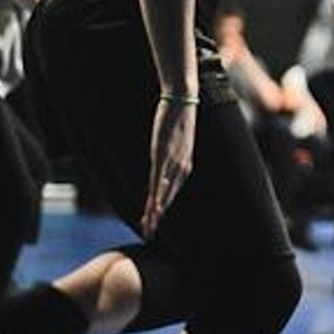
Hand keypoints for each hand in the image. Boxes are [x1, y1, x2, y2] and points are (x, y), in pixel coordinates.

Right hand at [141, 96, 196, 237]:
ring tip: (149, 226)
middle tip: (149, 234)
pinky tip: (154, 205)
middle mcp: (182, 167)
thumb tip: (162, 161)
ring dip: (156, 210)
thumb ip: (168, 154)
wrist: (183, 99)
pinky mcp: (164, 154)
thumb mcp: (174, 141)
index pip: (171, 193)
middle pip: (168, 197)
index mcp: (184, 165)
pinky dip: (157, 193)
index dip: (163, 209)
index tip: (153, 223)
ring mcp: (173, 161)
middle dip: (158, 216)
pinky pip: (159, 178)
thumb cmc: (178, 118)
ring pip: (163, 192)